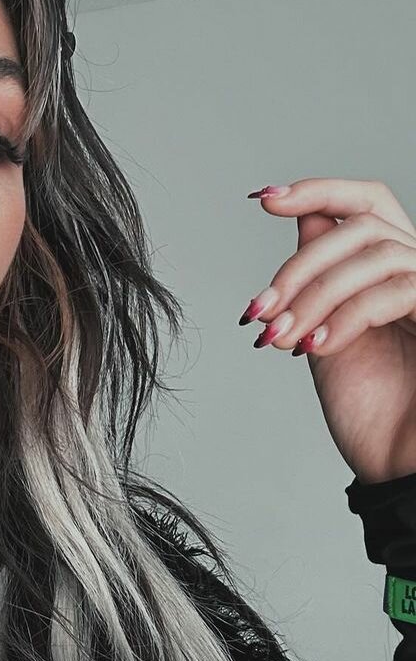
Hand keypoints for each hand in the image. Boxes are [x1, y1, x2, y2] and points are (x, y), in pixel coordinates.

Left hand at [238, 178, 415, 484]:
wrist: (399, 470)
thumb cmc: (369, 409)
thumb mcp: (325, 331)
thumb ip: (320, 278)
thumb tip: (301, 217)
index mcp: (393, 272)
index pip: (368, 202)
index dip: (320, 190)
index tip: (264, 200)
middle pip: (361, 226)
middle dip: (299, 265)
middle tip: (259, 309)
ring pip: (376, 254)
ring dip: (312, 294)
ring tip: (278, 336)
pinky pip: (397, 292)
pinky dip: (346, 316)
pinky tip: (313, 348)